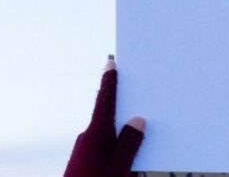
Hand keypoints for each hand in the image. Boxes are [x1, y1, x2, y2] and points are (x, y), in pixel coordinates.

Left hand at [64, 58, 144, 176]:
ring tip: (143, 137)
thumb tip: (137, 119)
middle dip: (124, 109)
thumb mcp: (120, 168)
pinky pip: (106, 150)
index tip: (110, 62)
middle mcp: (89, 138)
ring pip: (109, 137)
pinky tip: (130, 162)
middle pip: (109, 117)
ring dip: (123, 136)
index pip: (105, 100)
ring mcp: (86, 151)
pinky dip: (118, 150)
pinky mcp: (86, 164)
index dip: (110, 81)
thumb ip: (130, 142)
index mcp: (97, 133)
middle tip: (140, 96)